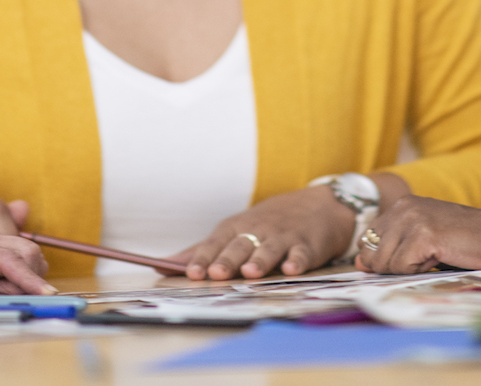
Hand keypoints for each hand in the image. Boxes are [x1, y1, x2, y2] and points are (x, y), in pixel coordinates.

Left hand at [177, 186, 351, 279]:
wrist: (317, 206)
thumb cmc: (267, 224)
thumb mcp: (234, 231)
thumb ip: (202, 250)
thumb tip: (163, 266)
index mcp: (236, 228)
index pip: (216, 242)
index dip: (203, 258)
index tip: (191, 273)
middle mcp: (258, 231)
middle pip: (240, 245)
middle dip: (227, 259)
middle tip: (216, 273)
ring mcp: (283, 237)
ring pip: (269, 248)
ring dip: (259, 260)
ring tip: (249, 272)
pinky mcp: (307, 245)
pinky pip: (301, 254)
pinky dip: (296, 261)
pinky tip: (291, 269)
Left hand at [355, 196, 480, 273]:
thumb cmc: (466, 242)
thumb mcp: (423, 242)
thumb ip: (392, 247)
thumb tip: (360, 262)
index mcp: (401, 205)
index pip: (367, 241)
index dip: (384, 259)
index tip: (413, 259)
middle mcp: (403, 207)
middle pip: (372, 254)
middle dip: (394, 267)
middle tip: (426, 259)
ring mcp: (412, 218)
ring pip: (384, 262)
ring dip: (408, 269)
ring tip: (435, 256)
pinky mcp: (423, 234)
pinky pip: (401, 267)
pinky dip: (418, 271)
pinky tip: (439, 257)